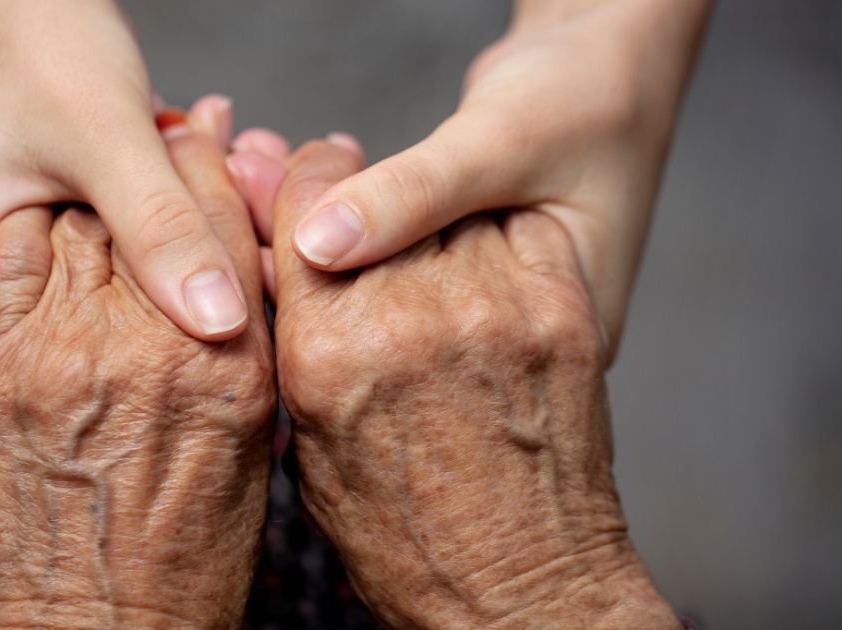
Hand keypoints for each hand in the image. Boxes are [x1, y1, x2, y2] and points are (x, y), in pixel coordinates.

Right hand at [0, 0, 249, 340]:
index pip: (72, 333)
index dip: (161, 308)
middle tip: (238, 201)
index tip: (234, 265)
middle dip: (168, 256)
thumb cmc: (44, 38)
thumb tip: (221, 325)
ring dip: (163, 225)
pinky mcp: (22, 213)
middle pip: (88, 302)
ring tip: (213, 168)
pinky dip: (146, 203)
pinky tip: (183, 162)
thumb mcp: (110, 137)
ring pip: (103, 265)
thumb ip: (163, 230)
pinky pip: (99, 231)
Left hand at [0, 113, 274, 627]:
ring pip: (85, 224)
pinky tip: (50, 230)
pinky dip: (31, 230)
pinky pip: (13, 255)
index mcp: (230, 370)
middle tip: (178, 139)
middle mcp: (151, 348)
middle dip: (169, 168)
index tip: (223, 151)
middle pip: (156, 213)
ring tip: (111, 184)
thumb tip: (234, 301)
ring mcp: (65, 352)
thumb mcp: (248, 458)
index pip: (230, 231)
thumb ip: (240, 363)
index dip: (225, 178)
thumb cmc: (183, 567)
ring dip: (101, 196)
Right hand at [269, 139, 678, 628]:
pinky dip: (499, 236)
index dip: (303, 183)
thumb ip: (295, 352)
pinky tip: (485, 272)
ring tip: (429, 260)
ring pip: (450, 208)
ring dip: (433, 220)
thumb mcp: (313, 456)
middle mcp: (411, 316)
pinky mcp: (562, 311)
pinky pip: (518, 229)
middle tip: (367, 214)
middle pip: (373, 194)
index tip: (311, 177)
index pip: (304, 209)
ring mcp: (495, 308)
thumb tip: (280, 275)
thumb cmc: (410, 546)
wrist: (522, 595)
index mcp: (329, 353)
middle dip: (361, 195)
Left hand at [283, 0, 709, 359]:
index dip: (321, 290)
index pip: (411, 341)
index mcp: (540, 339)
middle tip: (236, 174)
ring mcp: (470, 313)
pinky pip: (371, 257)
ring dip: (297, 225)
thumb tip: (318, 243)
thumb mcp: (505, 142)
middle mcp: (496, 342)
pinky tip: (273, 169)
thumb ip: (416, 194)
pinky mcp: (444, 277)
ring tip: (246, 162)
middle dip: (292, 250)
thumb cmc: (587, 98)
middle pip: (373, 322)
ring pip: (362, 290)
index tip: (259, 227)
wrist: (615, 65)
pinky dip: (322, 213)